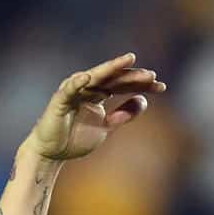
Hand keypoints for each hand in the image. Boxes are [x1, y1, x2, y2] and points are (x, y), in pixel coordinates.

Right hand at [28, 52, 164, 161]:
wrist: (51, 153)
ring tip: (129, 61)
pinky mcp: (60, 99)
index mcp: (99, 93)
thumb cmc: (75, 138)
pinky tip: (89, 76)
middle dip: (132, 76)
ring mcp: (74, 91)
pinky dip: (78, 82)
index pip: (123, 84)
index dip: (142, 84)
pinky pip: (70, 89)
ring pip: (95, 77)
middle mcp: (87, 87)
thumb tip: (143, 100)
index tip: (162, 87)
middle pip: (113, 78)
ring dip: (112, 69)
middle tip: (152, 75)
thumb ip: (123, 115)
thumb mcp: (106, 127)